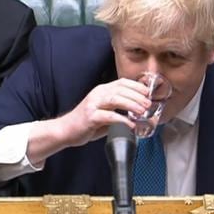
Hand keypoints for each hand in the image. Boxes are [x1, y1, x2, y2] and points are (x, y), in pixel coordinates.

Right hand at [27, 78, 151, 162]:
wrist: (66, 130)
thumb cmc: (87, 122)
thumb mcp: (104, 110)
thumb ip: (118, 108)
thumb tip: (139, 110)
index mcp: (102, 90)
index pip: (122, 82)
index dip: (136, 86)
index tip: (148, 93)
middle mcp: (97, 94)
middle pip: (121, 89)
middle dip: (137, 96)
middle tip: (148, 104)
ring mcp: (93, 105)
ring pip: (115, 99)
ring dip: (131, 104)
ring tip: (142, 111)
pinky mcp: (90, 117)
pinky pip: (109, 116)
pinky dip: (122, 119)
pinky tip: (130, 124)